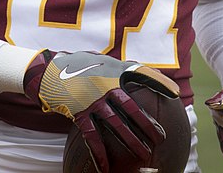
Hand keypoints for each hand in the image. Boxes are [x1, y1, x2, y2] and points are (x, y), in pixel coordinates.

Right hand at [24, 50, 180, 172]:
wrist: (47, 70)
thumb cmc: (76, 65)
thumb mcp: (98, 60)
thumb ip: (117, 67)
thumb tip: (137, 70)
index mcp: (112, 71)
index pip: (141, 74)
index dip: (159, 82)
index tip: (175, 93)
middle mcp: (104, 85)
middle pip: (131, 106)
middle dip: (147, 123)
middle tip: (160, 138)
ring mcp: (92, 99)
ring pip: (116, 123)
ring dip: (131, 140)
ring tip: (144, 155)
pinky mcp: (78, 112)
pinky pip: (92, 136)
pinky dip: (100, 152)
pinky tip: (107, 167)